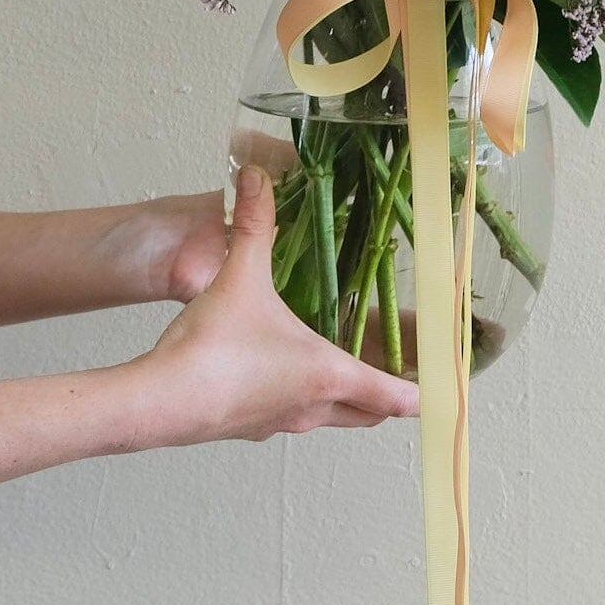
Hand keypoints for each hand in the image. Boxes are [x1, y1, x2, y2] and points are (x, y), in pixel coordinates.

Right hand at [134, 166, 419, 443]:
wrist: (159, 403)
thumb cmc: (213, 348)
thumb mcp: (242, 275)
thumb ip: (255, 224)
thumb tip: (257, 177)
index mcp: (326, 373)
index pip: (391, 395)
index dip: (421, 394)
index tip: (445, 393)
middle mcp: (311, 406)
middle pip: (366, 414)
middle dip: (386, 397)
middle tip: (402, 376)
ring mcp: (278, 423)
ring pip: (328, 416)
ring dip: (343, 397)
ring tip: (346, 365)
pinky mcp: (248, 427)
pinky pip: (289, 415)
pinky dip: (300, 398)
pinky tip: (280, 371)